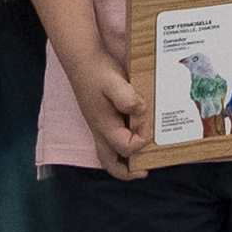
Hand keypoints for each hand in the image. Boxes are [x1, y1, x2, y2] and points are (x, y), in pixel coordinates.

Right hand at [75, 55, 149, 178]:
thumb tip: (140, 111)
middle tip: (144, 172)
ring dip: (123, 162)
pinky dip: (121, 148)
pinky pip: (110, 141)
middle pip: (109, 162)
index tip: (148, 123)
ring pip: (108, 154)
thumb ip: (126, 98)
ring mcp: (98, 126)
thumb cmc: (97, 71)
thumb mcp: (114, 81)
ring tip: (140, 163)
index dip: (141, 139)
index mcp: (104, 125)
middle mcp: (99, 130)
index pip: (125, 146)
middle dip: (126, 172)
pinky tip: (133, 138)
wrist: (82, 60)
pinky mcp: (101, 119)